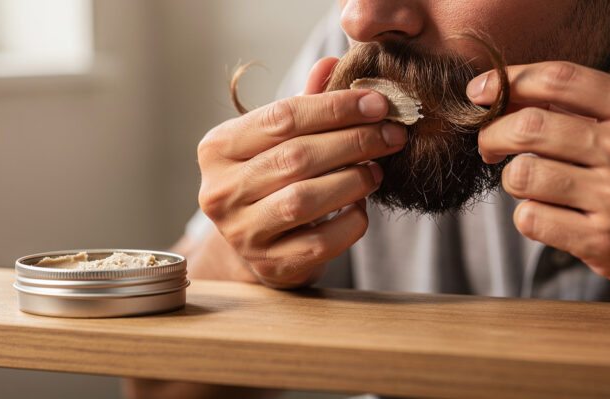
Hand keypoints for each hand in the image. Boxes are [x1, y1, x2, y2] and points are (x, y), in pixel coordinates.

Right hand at [197, 58, 407, 287]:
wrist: (256, 241)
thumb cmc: (270, 177)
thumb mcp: (278, 137)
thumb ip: (304, 104)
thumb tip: (334, 63)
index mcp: (217, 148)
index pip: (281, 118)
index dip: (334, 108)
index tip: (378, 103)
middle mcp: (220, 191)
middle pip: (294, 158)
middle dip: (353, 142)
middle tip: (392, 134)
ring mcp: (241, 233)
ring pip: (303, 200)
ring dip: (352, 180)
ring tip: (377, 169)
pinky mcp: (269, 265)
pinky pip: (319, 243)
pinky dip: (349, 222)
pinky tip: (360, 206)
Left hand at [468, 61, 609, 305]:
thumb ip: (587, 111)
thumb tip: (507, 93)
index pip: (559, 79)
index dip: (508, 81)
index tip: (480, 91)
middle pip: (528, 126)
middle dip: (492, 134)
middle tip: (489, 146)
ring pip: (522, 174)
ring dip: (514, 179)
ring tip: (532, 185)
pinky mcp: (603, 242)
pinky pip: (529, 218)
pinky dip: (528, 216)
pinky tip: (551, 216)